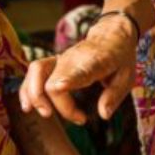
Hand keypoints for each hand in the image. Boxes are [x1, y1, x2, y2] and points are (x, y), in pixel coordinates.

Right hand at [19, 19, 136, 124]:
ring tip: (45, 114)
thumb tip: (103, 115)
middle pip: (54, 81)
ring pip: (36, 71)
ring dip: (34, 94)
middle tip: (79, 119)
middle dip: (59, 104)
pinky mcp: (54, 62)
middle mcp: (74, 59)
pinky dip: (27, 89)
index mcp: (96, 61)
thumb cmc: (120, 58)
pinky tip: (28, 107)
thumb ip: (114, 95)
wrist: (112, 35)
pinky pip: (34, 72)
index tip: (59, 88)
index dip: (68, 80)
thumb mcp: (127, 77)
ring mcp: (61, 59)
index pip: (79, 70)